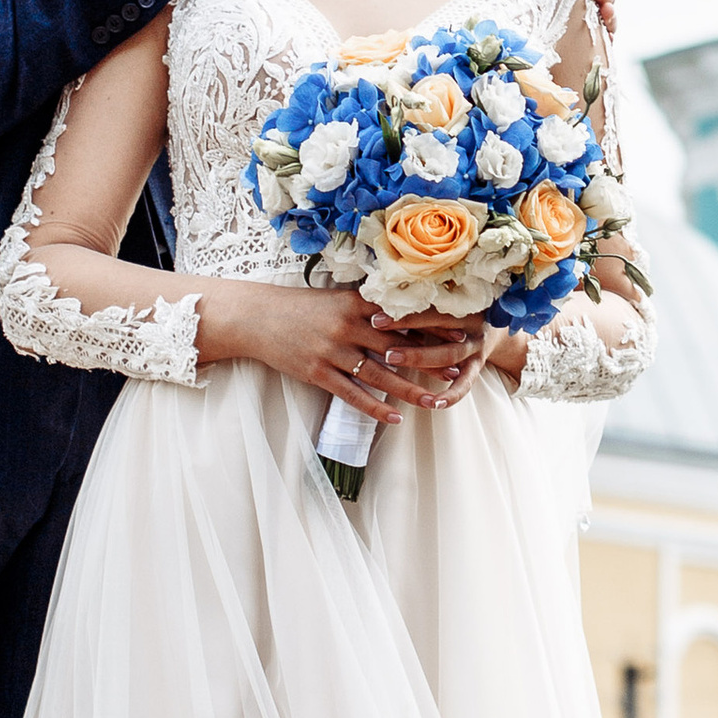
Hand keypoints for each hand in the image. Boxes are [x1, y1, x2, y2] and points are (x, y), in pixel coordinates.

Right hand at [208, 284, 484, 422]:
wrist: (256, 317)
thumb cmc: (299, 307)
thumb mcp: (334, 299)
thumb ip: (365, 307)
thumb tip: (400, 316)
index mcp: (355, 303)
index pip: (403, 316)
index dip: (434, 327)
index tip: (460, 335)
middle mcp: (348, 326)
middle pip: (398, 346)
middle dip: (430, 360)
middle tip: (458, 371)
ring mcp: (332, 351)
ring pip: (380, 375)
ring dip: (409, 389)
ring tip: (435, 401)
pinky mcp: (317, 373)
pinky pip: (352, 395)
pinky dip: (376, 407)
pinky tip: (395, 418)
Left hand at [364, 305, 491, 408]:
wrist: (499, 323)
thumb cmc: (459, 308)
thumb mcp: (447, 297)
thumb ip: (422, 297)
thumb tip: (381, 293)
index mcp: (461, 301)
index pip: (430, 304)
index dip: (404, 310)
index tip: (376, 316)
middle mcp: (471, 322)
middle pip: (440, 325)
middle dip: (408, 328)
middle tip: (377, 331)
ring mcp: (476, 345)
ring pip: (449, 354)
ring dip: (420, 358)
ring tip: (390, 359)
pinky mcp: (478, 365)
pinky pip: (466, 383)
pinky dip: (451, 395)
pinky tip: (434, 403)